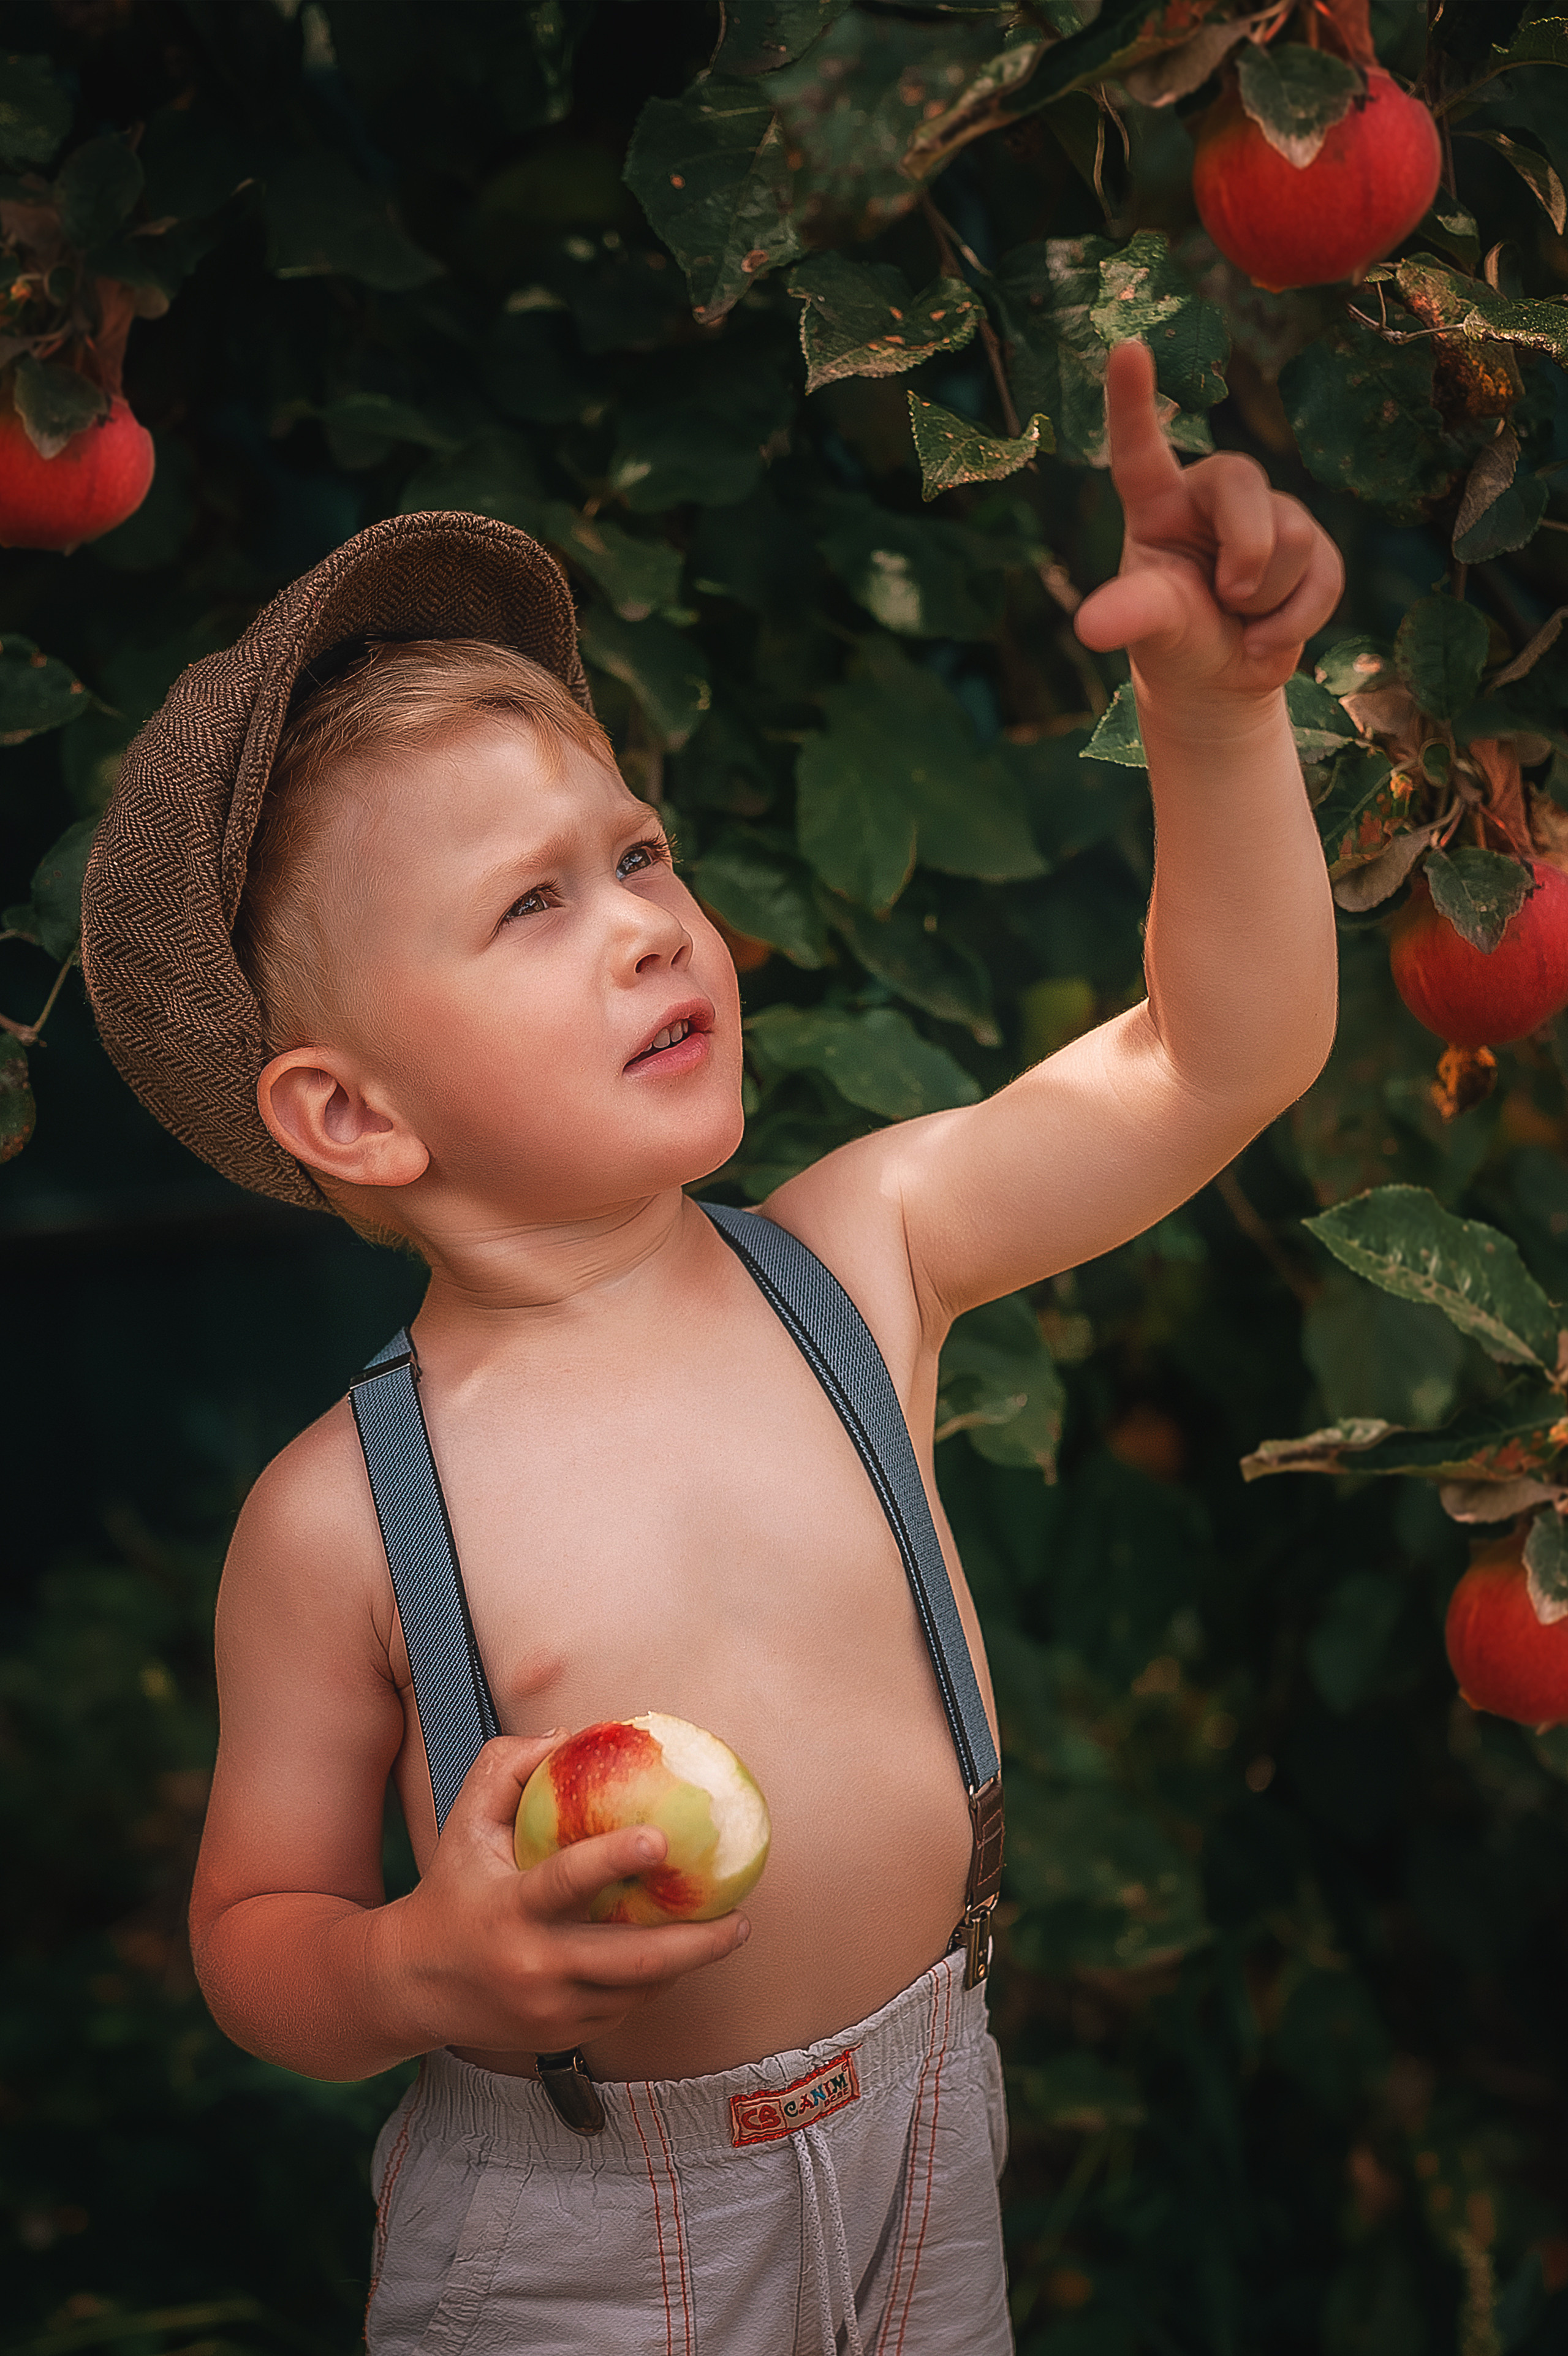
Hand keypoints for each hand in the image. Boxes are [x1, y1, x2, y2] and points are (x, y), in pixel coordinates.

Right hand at [381, 1734, 749, 2055]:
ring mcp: (550, 2009)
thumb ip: (505, 1767)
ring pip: (638, 1990)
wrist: (410, 1985)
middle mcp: (532, 1965)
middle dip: (695, 1944)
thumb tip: (568, 1734)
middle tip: (739, 1918)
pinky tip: (675, 1956)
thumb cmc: (449, 1888)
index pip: (567, 1881)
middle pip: (630, 1961)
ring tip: (725, 1933)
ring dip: (685, 1964)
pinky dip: (654, 1983)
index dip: (614, 1859)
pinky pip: (625, 2008)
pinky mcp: (562, 2036)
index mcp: (509, 1908)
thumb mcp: (464, 1822)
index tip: (661, 1838)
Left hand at [1074, 340, 1342, 712]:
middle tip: (1227, 598)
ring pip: (1293, 537)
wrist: (1219, 682)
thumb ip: (1129, 615)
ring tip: (1240, 617)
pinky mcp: (1314, 549)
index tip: (1125, 347)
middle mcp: (1213, 495)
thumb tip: (1091, 627)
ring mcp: (1269, 516)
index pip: (1139, 450)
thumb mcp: (1149, 629)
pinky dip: (1297, 621)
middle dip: (1245, 556)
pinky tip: (1266, 638)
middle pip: (1245, 486)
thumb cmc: (1173, 641)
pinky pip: (1326, 575)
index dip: (1132, 402)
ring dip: (1266, 600)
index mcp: (1157, 504)